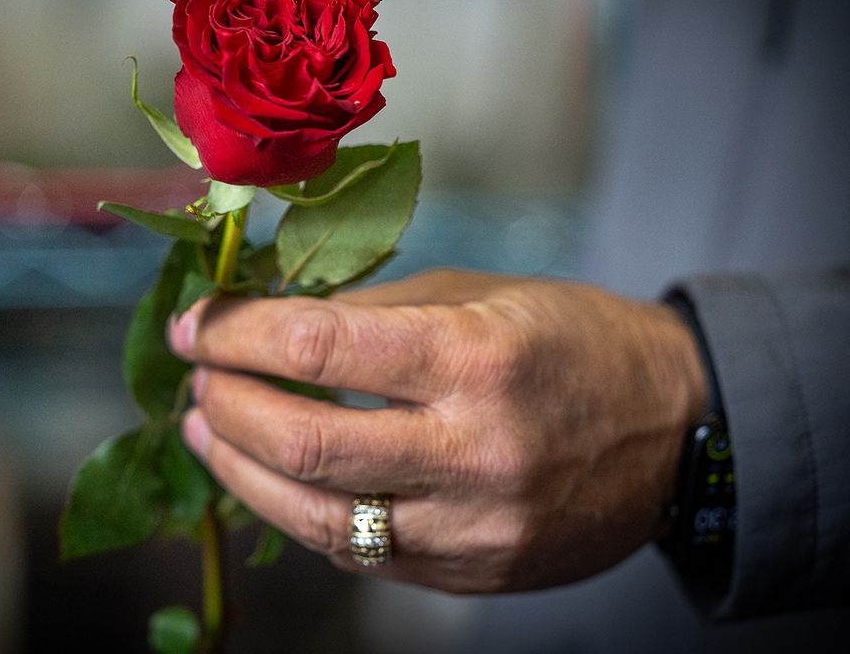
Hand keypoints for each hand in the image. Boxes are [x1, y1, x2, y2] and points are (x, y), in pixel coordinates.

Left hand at [168, 269, 707, 592]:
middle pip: (305, 445)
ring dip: (240, 472)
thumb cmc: (570, 340)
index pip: (316, 348)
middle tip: (196, 377)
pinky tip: (271, 476)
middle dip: (225, 407)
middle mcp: (474, 451)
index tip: (196, 324)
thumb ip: (367, 312)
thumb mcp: (475, 295)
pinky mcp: (472, 576)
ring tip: (206, 431)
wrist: (675, 430)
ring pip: (317, 519)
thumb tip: (262, 319)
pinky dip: (299, 511)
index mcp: (475, 357)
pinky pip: (358, 553)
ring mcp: (474, 528)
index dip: (235, 334)